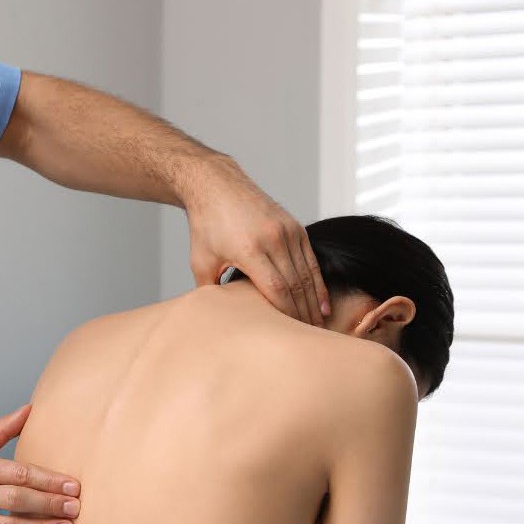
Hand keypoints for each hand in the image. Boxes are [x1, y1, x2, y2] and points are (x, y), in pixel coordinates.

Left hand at [185, 155, 329, 326]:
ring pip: (306, 274)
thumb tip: (218, 320)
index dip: (285, 314)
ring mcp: (287, 231)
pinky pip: (311, 261)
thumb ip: (210, 291)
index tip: (290, 334)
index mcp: (249, 248)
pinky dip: (318, 284)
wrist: (218, 186)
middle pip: (295, 284)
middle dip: (302, 314)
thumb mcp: (200, 261)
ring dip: (313, 303)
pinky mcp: (295, 227)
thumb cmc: (206, 226)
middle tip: (308, 337)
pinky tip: (322, 304)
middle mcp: (273, 238)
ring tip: (317, 327)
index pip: (275, 288)